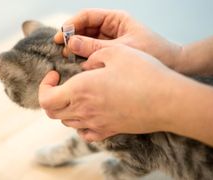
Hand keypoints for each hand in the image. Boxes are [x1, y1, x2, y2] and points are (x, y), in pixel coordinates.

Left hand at [39, 44, 176, 141]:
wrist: (168, 101)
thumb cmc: (143, 74)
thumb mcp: (115, 52)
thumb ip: (92, 54)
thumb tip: (83, 64)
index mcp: (80, 90)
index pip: (46, 99)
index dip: (44, 86)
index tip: (55, 74)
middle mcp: (84, 111)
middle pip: (52, 112)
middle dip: (51, 96)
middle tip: (61, 83)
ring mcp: (96, 124)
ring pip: (67, 122)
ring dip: (65, 108)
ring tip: (77, 94)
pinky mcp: (109, 131)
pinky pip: (85, 134)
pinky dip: (80, 124)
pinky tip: (89, 112)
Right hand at [55, 9, 182, 70]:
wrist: (173, 65)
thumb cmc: (153, 52)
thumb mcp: (122, 48)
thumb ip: (95, 47)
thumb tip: (71, 44)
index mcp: (115, 19)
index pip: (87, 16)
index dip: (71, 24)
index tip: (61, 36)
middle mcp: (110, 28)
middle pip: (84, 28)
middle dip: (71, 37)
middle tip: (61, 50)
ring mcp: (109, 41)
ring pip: (86, 41)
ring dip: (75, 48)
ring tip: (66, 58)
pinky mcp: (109, 54)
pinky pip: (92, 52)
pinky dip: (83, 57)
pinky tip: (76, 64)